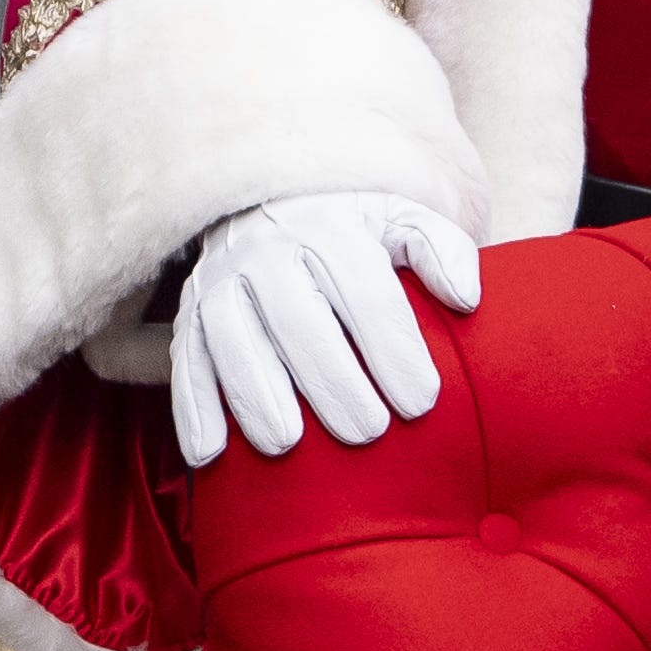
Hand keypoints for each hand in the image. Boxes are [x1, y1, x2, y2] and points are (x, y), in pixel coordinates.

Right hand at [168, 189, 482, 465]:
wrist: (268, 197)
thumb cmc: (352, 228)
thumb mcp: (402, 220)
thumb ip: (442, 251)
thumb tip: (465, 298)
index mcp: (331, 227)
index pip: (367, 292)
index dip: (394, 349)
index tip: (421, 403)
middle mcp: (269, 249)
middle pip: (299, 320)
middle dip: (331, 381)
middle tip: (366, 432)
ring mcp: (222, 278)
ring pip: (233, 338)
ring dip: (256, 394)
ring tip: (285, 444)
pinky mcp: (189, 309)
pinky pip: (185, 358)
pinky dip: (193, 406)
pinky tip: (208, 454)